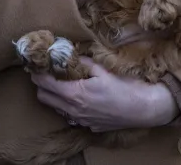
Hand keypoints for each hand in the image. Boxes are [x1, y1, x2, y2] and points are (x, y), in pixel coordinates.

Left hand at [32, 58, 177, 130]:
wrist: (142, 109)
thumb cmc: (125, 87)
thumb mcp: (104, 70)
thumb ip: (84, 63)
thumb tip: (71, 54)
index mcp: (74, 93)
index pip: (44, 83)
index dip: (38, 72)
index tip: (38, 63)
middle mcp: (72, 110)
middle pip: (43, 97)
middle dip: (42, 84)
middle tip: (50, 71)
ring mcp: (79, 120)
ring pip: (55, 107)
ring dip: (54, 95)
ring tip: (65, 83)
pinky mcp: (87, 125)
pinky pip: (69, 115)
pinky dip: (68, 105)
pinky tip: (80, 97)